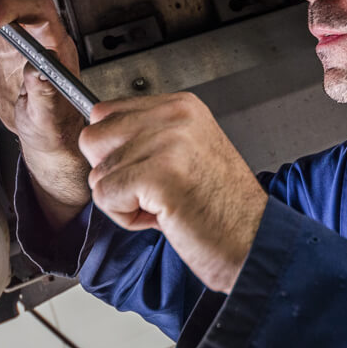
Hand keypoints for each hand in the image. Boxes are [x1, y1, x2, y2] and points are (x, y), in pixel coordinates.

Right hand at [0, 0, 89, 217]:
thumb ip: (44, 95)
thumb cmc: (51, 124)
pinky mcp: (1, 32)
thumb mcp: (46, 117)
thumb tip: (39, 71)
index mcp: (56, 48)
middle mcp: (39, 31)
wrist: (42, 129)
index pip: (40, 11)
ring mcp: (20, 28)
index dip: (11, 7)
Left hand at [79, 93, 267, 292]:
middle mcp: (174, 116)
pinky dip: (126, 218)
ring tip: (164, 205)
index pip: (105, 112)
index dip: (116, 152)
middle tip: (153, 192)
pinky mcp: (158, 176)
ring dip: (123, 201)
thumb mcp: (187, 152)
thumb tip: (98, 139)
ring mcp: (167, 143)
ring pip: (98, 173)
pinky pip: (105, 197)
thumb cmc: (222, 207)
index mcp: (181, 106)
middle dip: (113, 174)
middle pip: (93, 138)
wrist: (253, 241)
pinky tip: (163, 217)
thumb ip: (146, 136)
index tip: (149, 172)